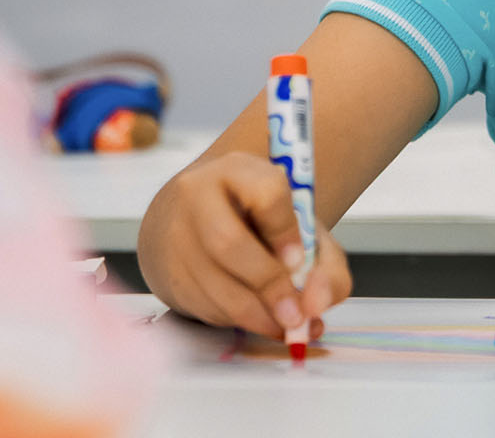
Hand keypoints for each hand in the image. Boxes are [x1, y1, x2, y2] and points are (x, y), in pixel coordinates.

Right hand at [137, 150, 351, 340]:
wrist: (199, 224)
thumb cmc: (263, 226)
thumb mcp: (303, 232)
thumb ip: (327, 266)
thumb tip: (317, 304)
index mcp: (239, 169)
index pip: (266, 192)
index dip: (285, 231)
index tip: (300, 260)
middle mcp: (198, 195)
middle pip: (229, 243)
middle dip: (269, 285)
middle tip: (296, 315)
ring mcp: (176, 234)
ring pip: (215, 284)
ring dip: (256, 315)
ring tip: (285, 325)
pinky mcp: (167, 272)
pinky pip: (203, 305)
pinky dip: (236, 320)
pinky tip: (256, 317)